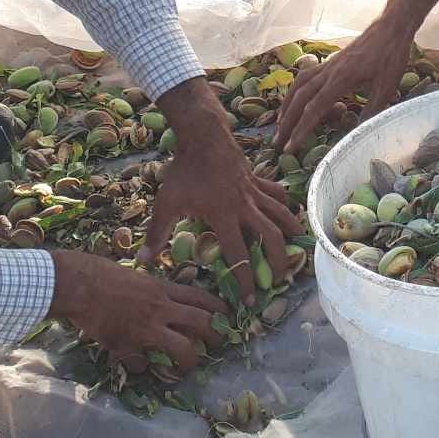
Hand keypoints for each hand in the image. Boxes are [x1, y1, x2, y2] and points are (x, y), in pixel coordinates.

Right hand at [47, 249, 224, 372]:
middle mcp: (160, 308)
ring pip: (183, 347)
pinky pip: (141, 363)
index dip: (219, 308)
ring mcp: (146, 327)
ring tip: (190, 366)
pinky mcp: (128, 344)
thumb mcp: (136, 277)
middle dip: (217, 334)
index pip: (200, 297)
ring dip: (190, 360)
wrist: (79, 284)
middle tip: (221, 343)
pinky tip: (139, 369)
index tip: (228, 315)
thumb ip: (151, 291)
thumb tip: (161, 299)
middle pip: (202, 321)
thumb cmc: (102, 274)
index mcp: (162, 288)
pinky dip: (141, 368)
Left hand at [147, 79, 302, 304]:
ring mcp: (254, 192)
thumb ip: (157, 233)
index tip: (249, 301)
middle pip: (270, 237)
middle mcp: (244, 206)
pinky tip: (290, 213)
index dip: (245, 280)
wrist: (202, 136)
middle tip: (279, 279)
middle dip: (278, 261)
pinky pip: (276, 194)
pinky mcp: (257, 179)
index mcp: (223, 216)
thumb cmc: (184, 170)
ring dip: (290, 232)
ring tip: (296, 249)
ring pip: (281, 214)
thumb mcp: (166, 203)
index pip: (239, 255)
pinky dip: (286, 204)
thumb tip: (141, 262)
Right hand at [275, 0, 436, 152]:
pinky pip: (305, 77)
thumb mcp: (386, 87)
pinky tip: (296, 100)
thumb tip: (357, 134)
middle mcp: (328, 71)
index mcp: (340, 79)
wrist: (390, 27)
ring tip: (280, 124)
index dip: (301, 130)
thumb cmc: (390, 56)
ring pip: (298, 86)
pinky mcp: (330, 62)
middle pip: (299, 99)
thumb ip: (370, 111)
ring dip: (287, 106)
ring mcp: (327, 65)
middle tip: (276, 143)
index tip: (290, 148)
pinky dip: (296, 91)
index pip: (314, 109)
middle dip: (286, 123)